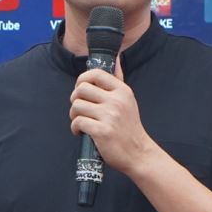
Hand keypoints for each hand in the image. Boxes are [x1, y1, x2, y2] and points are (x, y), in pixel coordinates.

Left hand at [69, 56, 151, 173]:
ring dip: (74, 115)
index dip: (82, 80)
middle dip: (75, 99)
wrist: (138, 153)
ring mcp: (109, 116)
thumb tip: (115, 58)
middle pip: (81, 89)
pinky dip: (75, 128)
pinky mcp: (102, 131)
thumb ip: (118, 80)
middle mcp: (116, 101)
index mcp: (122, 90)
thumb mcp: (128, 100)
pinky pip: (77, 122)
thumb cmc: (129, 126)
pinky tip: (81, 132)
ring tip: (81, 121)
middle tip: (80, 109)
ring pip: (76, 106)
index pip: (95, 74)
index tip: (81, 90)